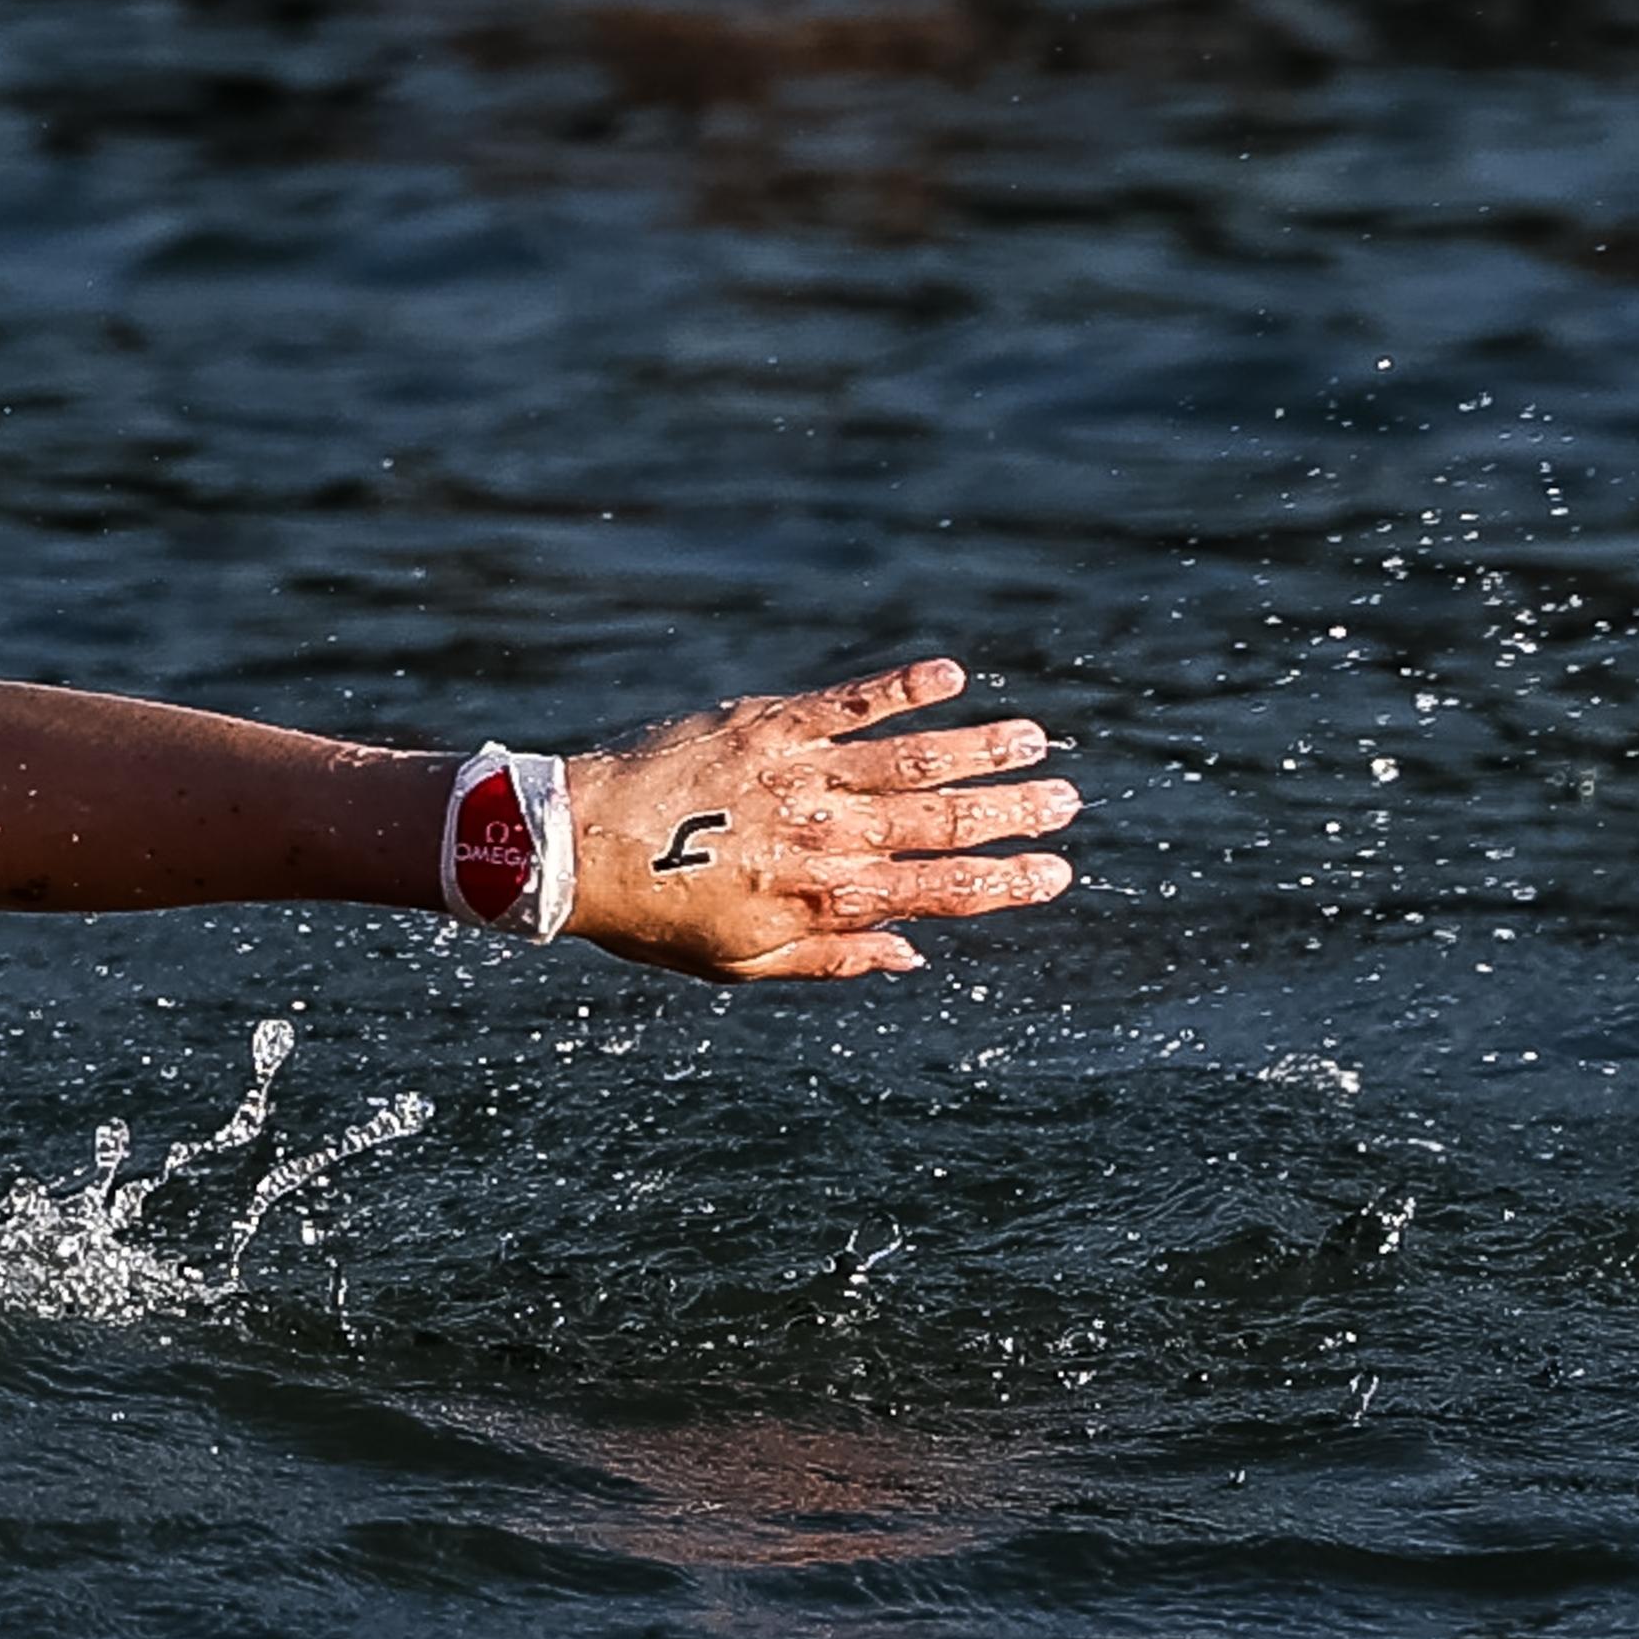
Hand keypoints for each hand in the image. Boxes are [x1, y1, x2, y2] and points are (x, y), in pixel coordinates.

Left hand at [562, 659, 1075, 980]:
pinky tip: (950, 675)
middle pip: (940, 824)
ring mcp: (797, 776)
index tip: (1056, 872)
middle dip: (1011, 814)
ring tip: (1034, 739)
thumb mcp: (738, 963)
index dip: (1003, 884)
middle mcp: (821, 837)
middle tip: (1068, 802)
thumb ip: (831, 960)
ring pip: (910, 760)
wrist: (570, 847)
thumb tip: (913, 957)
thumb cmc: (653, 912)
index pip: (937, 893)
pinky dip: (901, 688)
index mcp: (821, 900)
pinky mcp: (765, 726)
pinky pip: (847, 703)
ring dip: (979, 749)